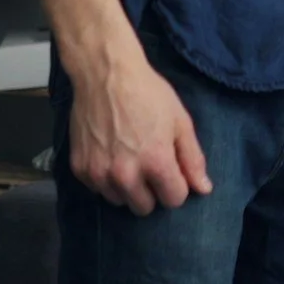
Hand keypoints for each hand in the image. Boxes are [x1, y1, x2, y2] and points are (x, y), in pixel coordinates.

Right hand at [68, 43, 210, 215]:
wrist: (105, 75)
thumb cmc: (148, 94)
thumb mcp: (180, 121)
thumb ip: (193, 159)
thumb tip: (203, 189)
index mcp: (155, 163)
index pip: (173, 200)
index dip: (177, 185)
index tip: (172, 170)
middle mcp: (125, 175)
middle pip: (145, 208)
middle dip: (152, 192)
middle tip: (149, 165)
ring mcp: (99, 173)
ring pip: (120, 201)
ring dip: (127, 188)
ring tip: (129, 159)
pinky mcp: (79, 169)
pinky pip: (97, 190)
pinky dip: (105, 179)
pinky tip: (110, 155)